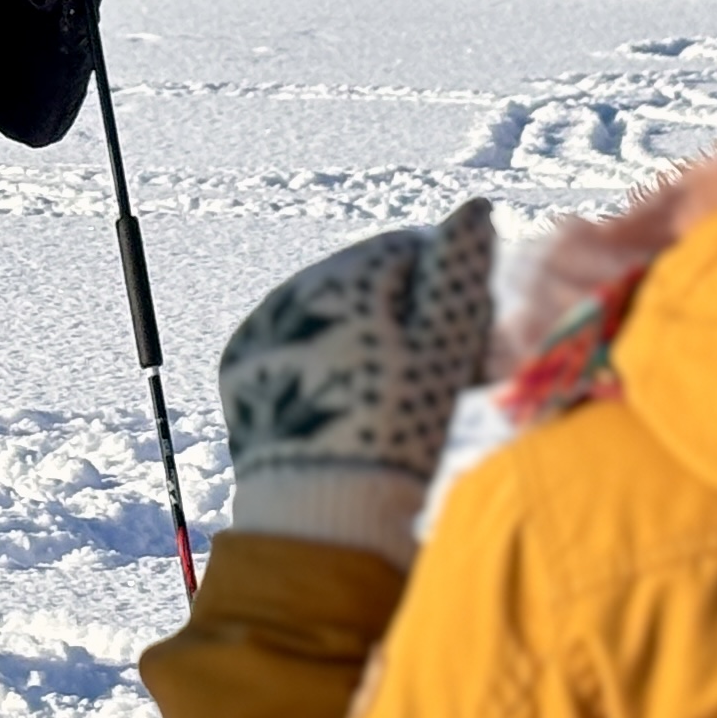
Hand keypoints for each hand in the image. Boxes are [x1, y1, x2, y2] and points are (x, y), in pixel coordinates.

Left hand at [217, 201, 497, 567]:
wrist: (316, 512)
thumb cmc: (396, 428)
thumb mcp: (442, 349)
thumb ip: (458, 273)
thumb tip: (476, 206)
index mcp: (342, 275)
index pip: (410, 251)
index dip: (450, 292)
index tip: (470, 345)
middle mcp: (291, 290)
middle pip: (366, 282)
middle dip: (408, 316)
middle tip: (445, 376)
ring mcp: (260, 328)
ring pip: (329, 312)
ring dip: (367, 338)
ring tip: (395, 398)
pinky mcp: (240, 365)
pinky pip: (292, 345)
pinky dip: (322, 362)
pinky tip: (348, 406)